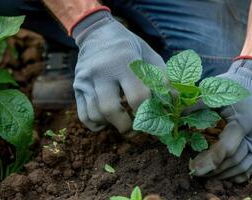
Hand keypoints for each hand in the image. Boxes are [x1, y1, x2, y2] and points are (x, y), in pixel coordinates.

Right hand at [72, 11, 165, 133]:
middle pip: (110, 110)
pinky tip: (108, 122)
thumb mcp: (149, 55)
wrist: (97, 32)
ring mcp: (85, 79)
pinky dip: (96, 124)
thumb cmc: (129, 47)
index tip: (156, 121)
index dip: (149, 113)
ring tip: (124, 122)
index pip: (137, 96)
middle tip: (137, 130)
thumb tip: (174, 101)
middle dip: (127, 127)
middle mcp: (101, 71)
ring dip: (113, 125)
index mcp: (124, 61)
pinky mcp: (77, 87)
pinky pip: (84, 115)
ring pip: (96, 115)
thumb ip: (163, 78)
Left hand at [190, 59, 251, 182]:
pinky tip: (224, 175)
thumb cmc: (230, 84)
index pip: (227, 148)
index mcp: (244, 121)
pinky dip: (239, 173)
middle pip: (235, 160)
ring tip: (206, 175)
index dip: (209, 160)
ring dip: (225, 174)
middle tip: (195, 172)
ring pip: (245, 166)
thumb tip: (177, 116)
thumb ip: (196, 105)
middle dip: (214, 169)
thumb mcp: (213, 91)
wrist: (251, 81)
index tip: (193, 167)